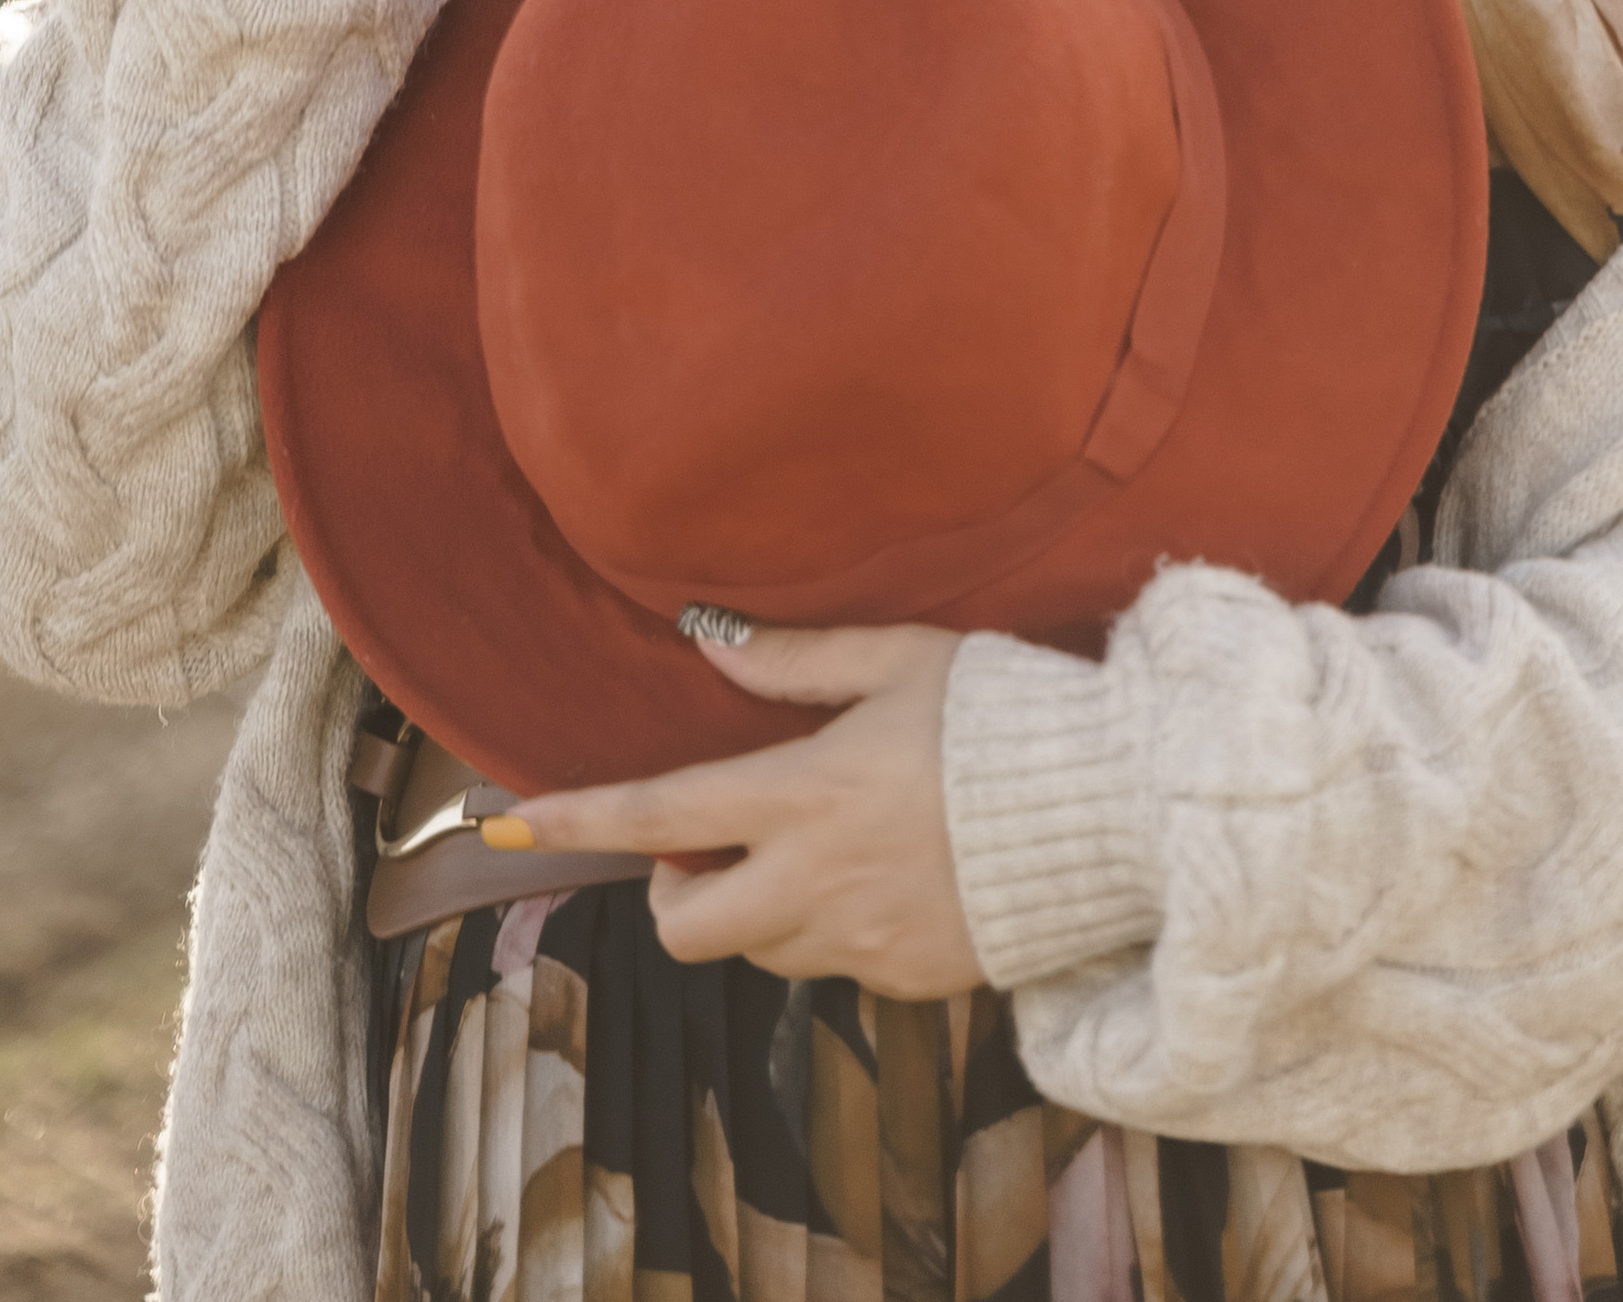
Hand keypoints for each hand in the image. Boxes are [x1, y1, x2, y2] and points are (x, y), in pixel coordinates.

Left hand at [491, 625, 982, 993]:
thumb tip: (706, 642)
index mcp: (805, 793)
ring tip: (831, 847)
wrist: (1113, 812)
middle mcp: (816, 882)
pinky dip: (836, 928)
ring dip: (762, 907)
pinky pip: (835, 965)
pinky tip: (896, 877)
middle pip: (687, 927)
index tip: (509, 820)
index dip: (578, 818)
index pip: (661, 811)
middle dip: (678, 891)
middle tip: (717, 844)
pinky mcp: (906, 981)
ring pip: (760, 949)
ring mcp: (860, 942)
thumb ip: (797, 660)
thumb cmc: (1006, 713)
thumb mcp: (902, 659)